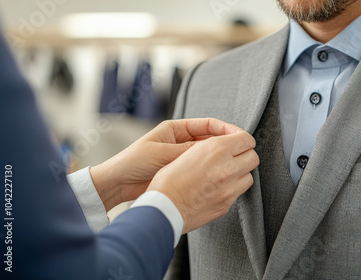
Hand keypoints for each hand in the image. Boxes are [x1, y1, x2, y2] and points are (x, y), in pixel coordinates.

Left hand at [90, 118, 242, 210]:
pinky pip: (200, 169)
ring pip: (207, 155)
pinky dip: (210, 170)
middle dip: (226, 143)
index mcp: (176, 130)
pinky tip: (220, 174)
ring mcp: (182, 157)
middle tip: (243, 149)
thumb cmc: (133, 162)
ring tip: (235, 162)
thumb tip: (213, 149)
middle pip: (210, 139)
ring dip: (220, 157)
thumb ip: (187, 152)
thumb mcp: (162, 153)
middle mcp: (181, 141)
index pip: (207, 125)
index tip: (240, 135)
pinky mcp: (181, 172)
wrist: (117, 183)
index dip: (225, 129)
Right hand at [147, 131, 258, 233]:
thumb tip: (220, 145)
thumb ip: (207, 148)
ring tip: (226, 173)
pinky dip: (232, 188)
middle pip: (253, 157)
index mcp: (215, 150)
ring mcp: (229, 189)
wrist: (163, 211)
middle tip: (234, 156)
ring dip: (241, 173)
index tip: (237, 140)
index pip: (246, 139)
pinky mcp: (226, 205)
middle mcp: (227, 168)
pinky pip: (238, 193)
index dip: (242, 138)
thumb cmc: (167, 182)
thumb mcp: (185, 153)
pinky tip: (218, 188)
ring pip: (249, 176)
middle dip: (245, 155)